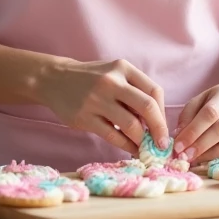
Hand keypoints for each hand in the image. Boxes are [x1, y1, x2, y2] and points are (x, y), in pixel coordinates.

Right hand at [37, 58, 168, 154]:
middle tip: (163, 145)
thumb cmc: (92, 79)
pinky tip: (131, 149)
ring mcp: (97, 99)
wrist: (55, 79)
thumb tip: (156, 123)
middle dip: (159, 130)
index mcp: (123, 68)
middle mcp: (112, 81)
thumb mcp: (114, 74)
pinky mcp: (85, 117)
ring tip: (145, 149)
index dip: (163, 113)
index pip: (154, 91)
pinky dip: (127, 146)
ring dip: (142, 141)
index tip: (163, 128)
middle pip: (147, 107)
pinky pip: (113, 136)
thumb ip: (133, 91)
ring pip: (131, 125)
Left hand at [172, 83, 218, 164]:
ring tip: (195, 160)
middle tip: (185, 156)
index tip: (179, 145)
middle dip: (201, 145)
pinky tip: (209, 162)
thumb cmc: (216, 103)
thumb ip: (188, 115)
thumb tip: (179, 135)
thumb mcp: (200, 101)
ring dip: (212, 154)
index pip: (210, 113)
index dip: (193, 131)